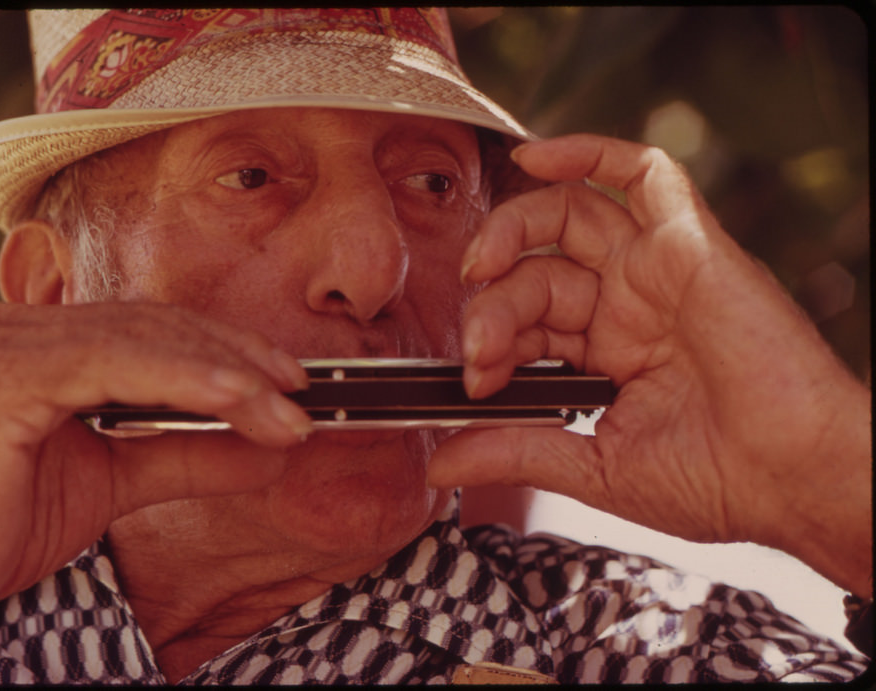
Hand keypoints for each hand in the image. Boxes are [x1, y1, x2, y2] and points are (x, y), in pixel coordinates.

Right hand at [0, 301, 310, 681]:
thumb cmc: (8, 525)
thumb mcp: (121, 481)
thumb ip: (190, 453)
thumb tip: (271, 447)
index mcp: (47, 343)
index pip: (155, 329)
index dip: (228, 349)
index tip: (288, 381)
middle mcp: (24, 327)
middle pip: (158, 327)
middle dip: (239, 361)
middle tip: (300, 398)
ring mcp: (9, 343)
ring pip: (144, 339)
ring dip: (226, 374)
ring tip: (283, 410)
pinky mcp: (2, 375)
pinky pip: (112, 363)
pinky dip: (183, 380)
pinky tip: (235, 400)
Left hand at [428, 134, 870, 593]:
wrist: (794, 481)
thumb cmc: (716, 481)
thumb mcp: (593, 467)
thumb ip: (515, 451)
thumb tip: (440, 465)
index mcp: (607, 355)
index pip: (526, 322)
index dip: (490, 342)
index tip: (472, 384)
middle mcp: (627, 306)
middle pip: (536, 269)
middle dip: (494, 305)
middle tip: (478, 348)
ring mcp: (656, 272)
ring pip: (569, 214)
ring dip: (510, 228)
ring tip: (480, 265)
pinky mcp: (690, 244)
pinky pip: (642, 174)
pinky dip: (588, 153)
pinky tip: (534, 156)